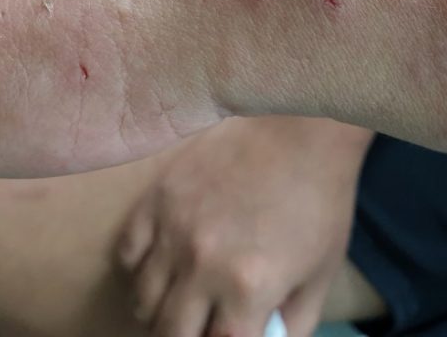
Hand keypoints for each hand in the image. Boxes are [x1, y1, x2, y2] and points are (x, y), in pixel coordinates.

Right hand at [117, 117, 371, 336]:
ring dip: (160, 312)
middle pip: (171, 333)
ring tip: (179, 304)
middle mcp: (202, 266)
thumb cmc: (318, 203)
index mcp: (247, 289)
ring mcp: (172, 231)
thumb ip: (293, 325)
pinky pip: (128, 254)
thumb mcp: (318, 276)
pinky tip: (161, 268)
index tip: (226, 335)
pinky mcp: (157, 200)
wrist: (301, 130)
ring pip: (143, 301)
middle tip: (200, 327)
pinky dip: (139, 271)